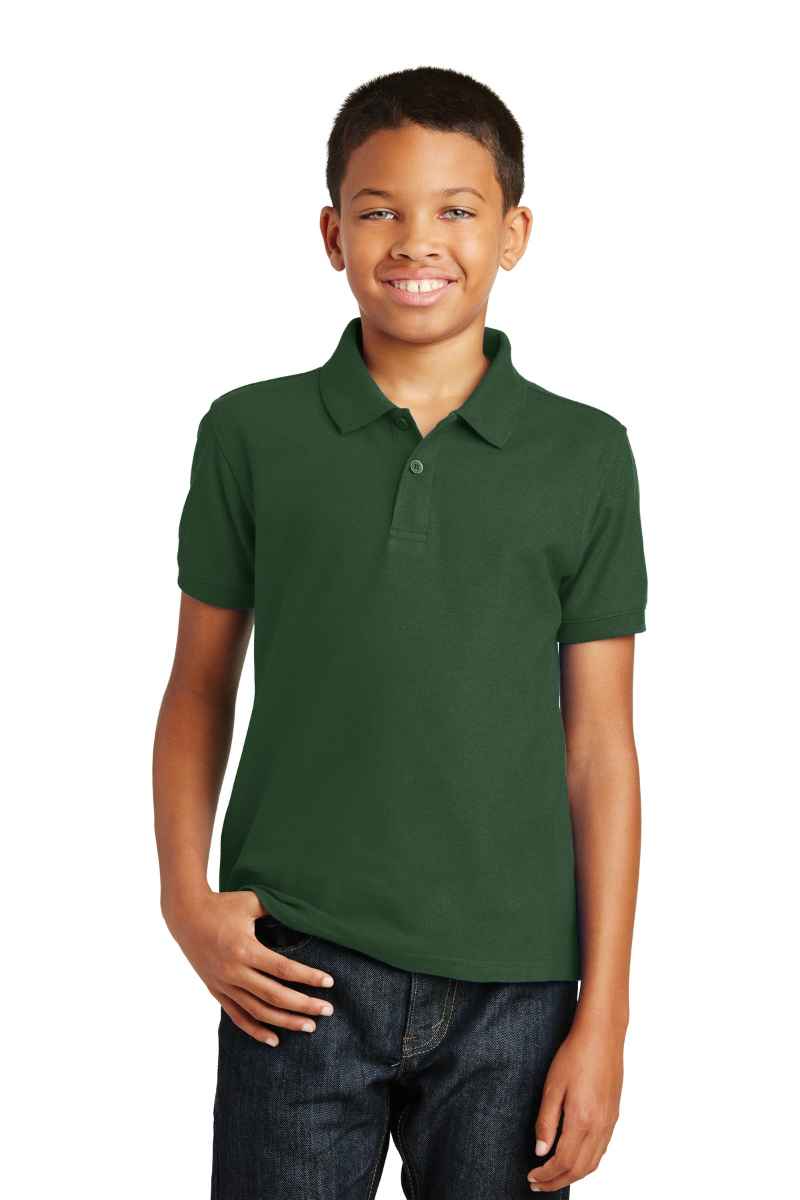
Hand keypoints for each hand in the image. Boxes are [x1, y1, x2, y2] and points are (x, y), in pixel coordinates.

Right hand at [163, 887, 335, 1045]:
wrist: (185, 915)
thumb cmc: (222, 905)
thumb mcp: (250, 902)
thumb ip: (276, 908)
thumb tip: (304, 912)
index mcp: (245, 949)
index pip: (283, 969)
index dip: (308, 977)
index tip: (329, 982)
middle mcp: (234, 971)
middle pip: (274, 995)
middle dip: (303, 1005)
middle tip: (327, 1010)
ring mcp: (224, 984)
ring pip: (258, 1011)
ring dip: (284, 1022)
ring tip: (309, 1027)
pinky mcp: (216, 990)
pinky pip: (237, 1016)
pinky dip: (255, 1030)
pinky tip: (274, 1040)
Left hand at [527, 1019, 622, 1191]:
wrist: (602, 1036)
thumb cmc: (575, 1055)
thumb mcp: (552, 1086)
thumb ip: (546, 1122)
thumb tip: (540, 1151)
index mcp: (582, 1120)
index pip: (563, 1162)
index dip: (546, 1174)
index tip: (531, 1176)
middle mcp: (599, 1126)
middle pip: (579, 1169)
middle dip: (557, 1181)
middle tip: (538, 1184)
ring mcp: (609, 1123)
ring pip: (593, 1163)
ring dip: (573, 1175)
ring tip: (553, 1176)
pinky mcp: (613, 1116)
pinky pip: (601, 1150)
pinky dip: (586, 1163)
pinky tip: (574, 1159)